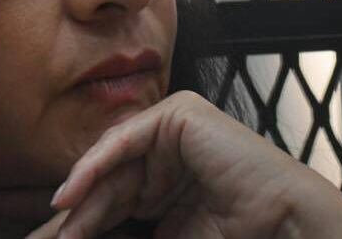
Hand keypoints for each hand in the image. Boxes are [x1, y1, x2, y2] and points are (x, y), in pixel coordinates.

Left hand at [26, 91, 341, 238]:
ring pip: (115, 164)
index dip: (84, 224)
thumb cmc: (237, 234)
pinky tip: (70, 193)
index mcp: (166, 186)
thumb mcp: (169, 235)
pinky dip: (95, 166)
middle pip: (110, 184)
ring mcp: (174, 131)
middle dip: (77, 214)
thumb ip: (130, 234)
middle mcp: (167, 156)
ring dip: (82, 197)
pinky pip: (125, 140)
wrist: (283, 224)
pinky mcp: (179, 114)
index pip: (114, 204)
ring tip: (58, 225)